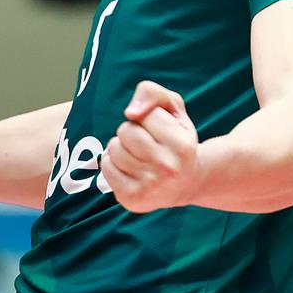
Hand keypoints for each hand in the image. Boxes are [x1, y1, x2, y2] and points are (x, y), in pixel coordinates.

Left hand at [101, 81, 199, 212]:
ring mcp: (149, 186)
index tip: (160, 129)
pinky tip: (130, 168)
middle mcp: (168, 168)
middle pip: (126, 131)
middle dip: (131, 131)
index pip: (146, 114)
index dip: (148, 117)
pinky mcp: (131, 198)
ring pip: (113, 149)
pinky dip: (113, 163)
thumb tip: (131, 112)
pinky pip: (106, 167)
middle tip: (146, 142)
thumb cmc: (176, 138)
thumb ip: (153, 94)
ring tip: (138, 155)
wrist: (186, 182)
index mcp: (182, 145)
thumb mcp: (174, 109)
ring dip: (121, 147)